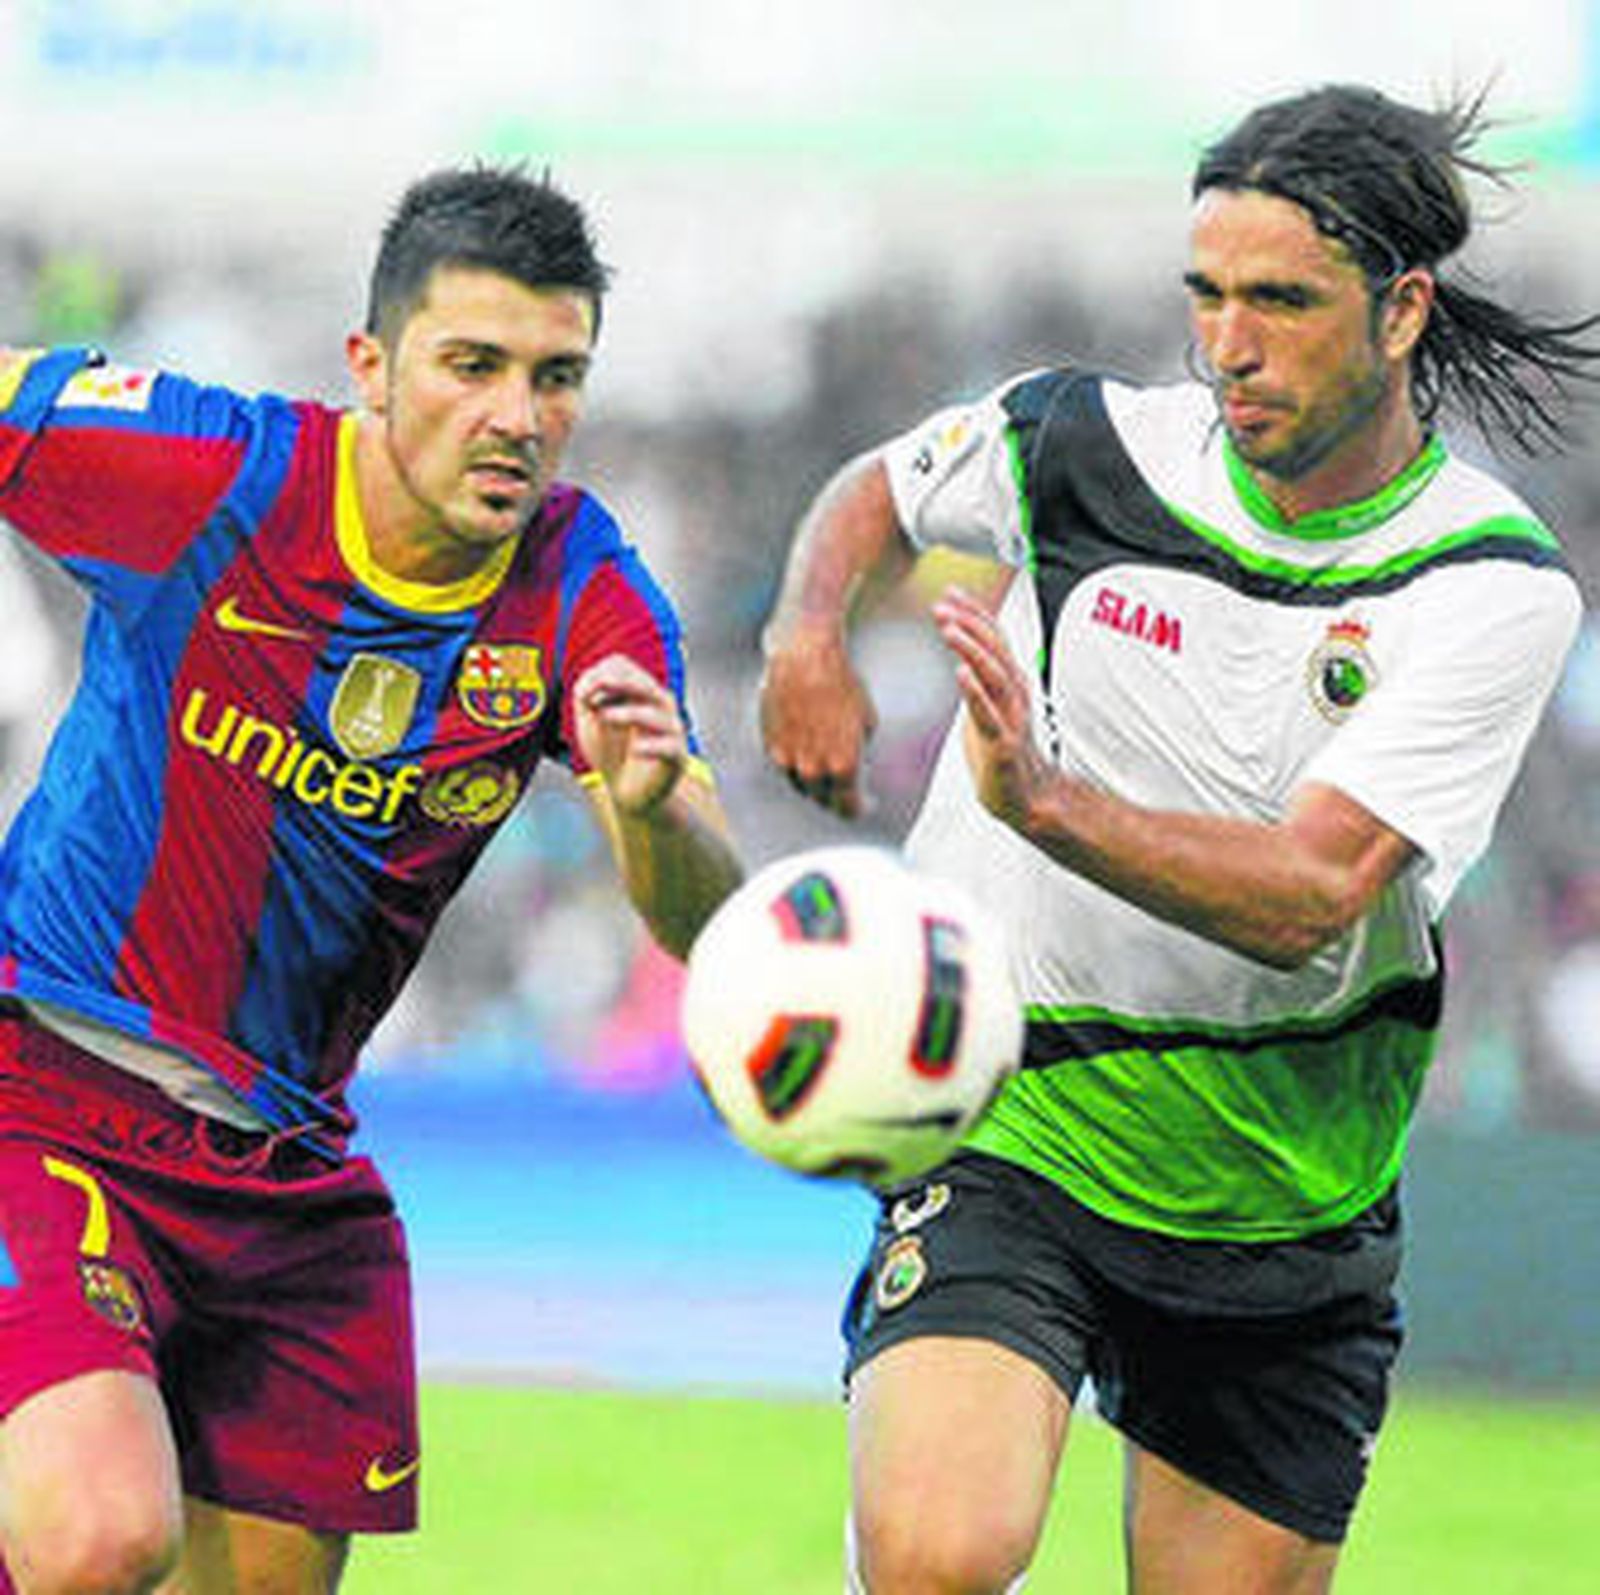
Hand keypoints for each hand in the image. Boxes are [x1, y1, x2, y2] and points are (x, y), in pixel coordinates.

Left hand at [573, 655, 687, 816]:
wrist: (627, 792)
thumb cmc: (610, 752)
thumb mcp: (590, 722)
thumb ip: (586, 698)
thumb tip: (588, 683)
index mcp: (640, 692)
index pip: (623, 666)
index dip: (600, 675)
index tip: (583, 697)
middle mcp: (660, 706)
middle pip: (644, 684)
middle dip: (616, 684)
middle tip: (591, 698)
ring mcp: (671, 731)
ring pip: (657, 713)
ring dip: (628, 713)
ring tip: (605, 718)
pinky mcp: (677, 757)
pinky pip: (669, 746)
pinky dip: (652, 746)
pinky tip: (636, 750)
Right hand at [758, 625, 877, 818]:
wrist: (804, 658)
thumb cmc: (842, 684)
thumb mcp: (867, 720)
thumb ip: (859, 752)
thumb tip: (853, 765)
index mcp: (843, 766)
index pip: (849, 806)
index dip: (859, 809)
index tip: (864, 806)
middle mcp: (813, 769)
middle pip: (823, 800)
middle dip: (835, 797)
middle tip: (844, 790)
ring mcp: (788, 759)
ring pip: (801, 784)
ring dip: (814, 782)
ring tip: (824, 769)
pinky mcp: (770, 746)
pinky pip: (785, 765)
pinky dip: (796, 762)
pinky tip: (806, 748)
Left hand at [932, 585, 1051, 829]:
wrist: (1026, 798)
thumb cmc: (1002, 750)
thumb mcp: (986, 706)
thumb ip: (976, 680)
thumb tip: (958, 654)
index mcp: (1011, 683)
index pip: (994, 639)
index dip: (974, 614)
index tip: (950, 592)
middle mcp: (1015, 695)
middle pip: (995, 650)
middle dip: (969, 624)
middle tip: (943, 605)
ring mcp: (1011, 719)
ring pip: (993, 676)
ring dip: (971, 649)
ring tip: (949, 629)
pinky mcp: (1003, 745)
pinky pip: (989, 715)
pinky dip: (975, 692)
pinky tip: (959, 673)